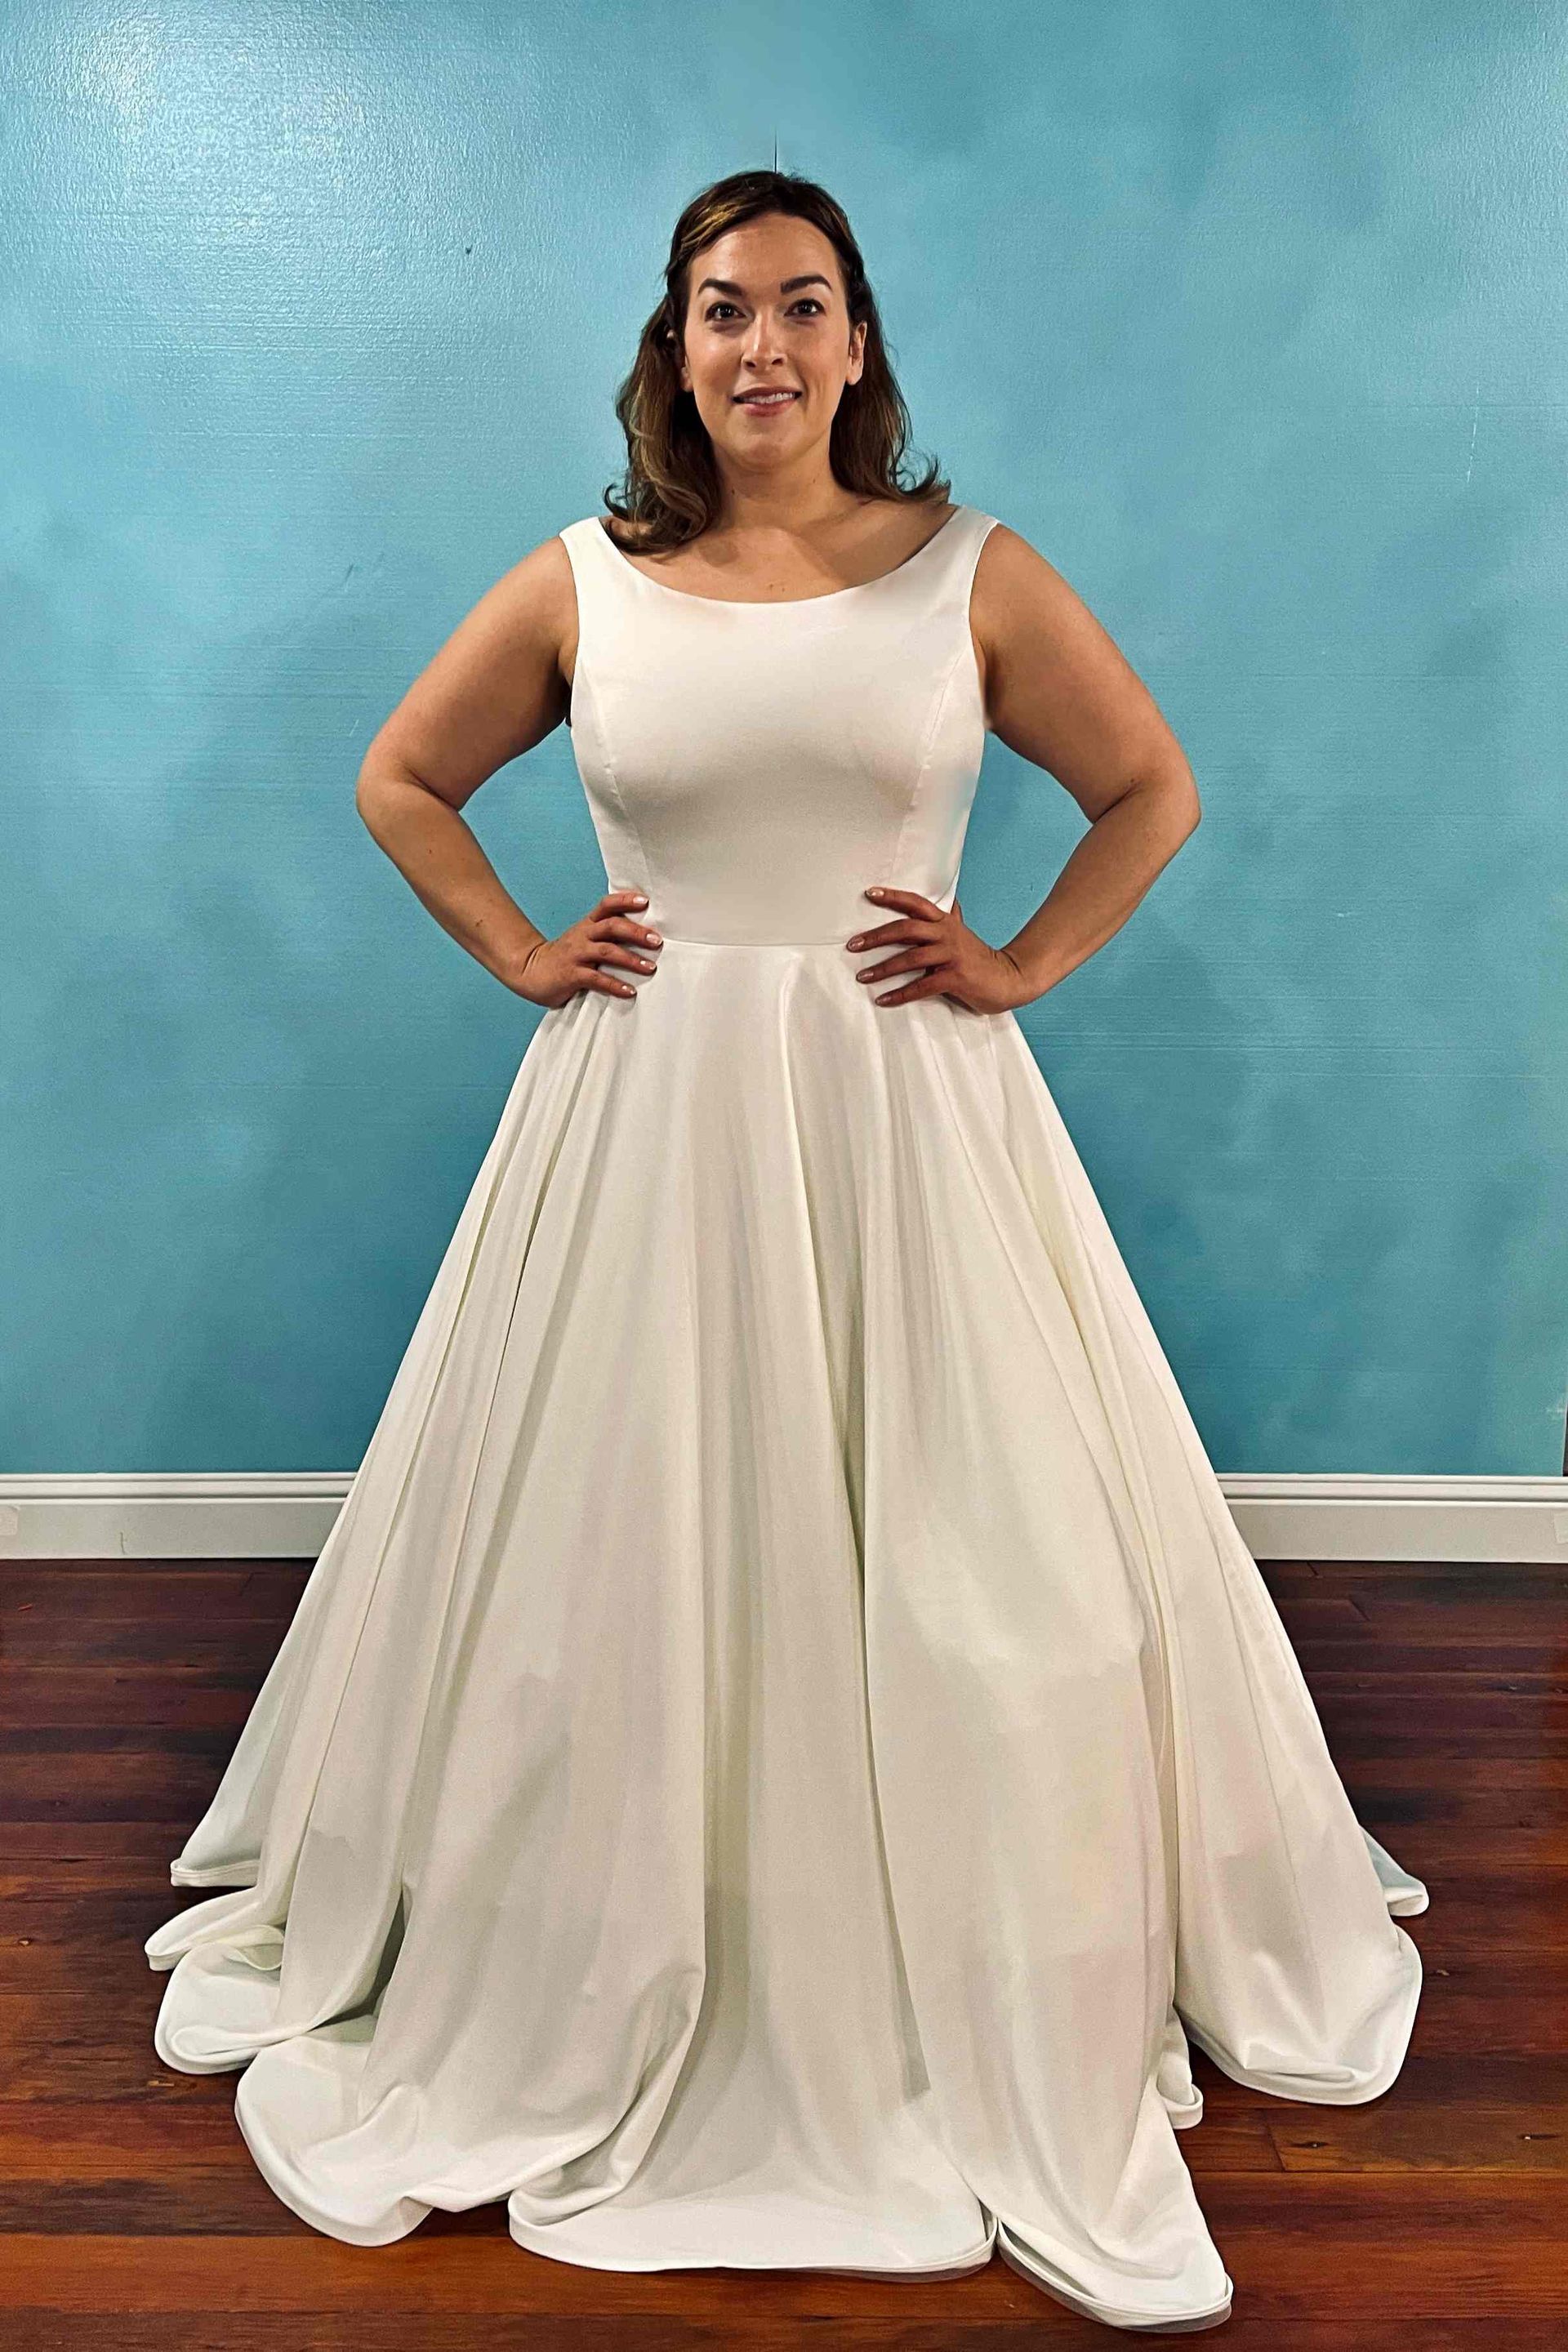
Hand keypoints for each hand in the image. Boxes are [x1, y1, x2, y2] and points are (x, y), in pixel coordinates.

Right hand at [509, 889, 661, 1007]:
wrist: (529, 970)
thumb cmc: (565, 956)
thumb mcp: (583, 939)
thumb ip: (605, 935)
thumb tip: (642, 936)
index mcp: (587, 925)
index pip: (607, 905)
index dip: (625, 900)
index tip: (645, 901)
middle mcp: (583, 936)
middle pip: (612, 926)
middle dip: (636, 932)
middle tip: (656, 941)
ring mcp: (577, 955)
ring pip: (607, 951)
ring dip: (631, 959)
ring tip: (650, 968)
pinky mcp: (571, 975)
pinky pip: (597, 979)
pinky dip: (615, 985)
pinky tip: (630, 992)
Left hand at [845, 887, 1032, 1013]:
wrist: (1010, 978)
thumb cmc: (981, 959)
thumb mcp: (963, 934)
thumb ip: (949, 920)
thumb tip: (946, 903)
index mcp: (945, 922)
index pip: (915, 903)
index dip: (892, 896)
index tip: (869, 893)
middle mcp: (947, 934)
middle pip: (906, 928)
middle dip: (876, 936)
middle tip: (853, 945)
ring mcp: (951, 955)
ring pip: (910, 958)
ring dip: (883, 968)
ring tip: (862, 976)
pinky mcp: (955, 978)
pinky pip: (921, 987)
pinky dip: (900, 995)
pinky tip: (883, 1000)